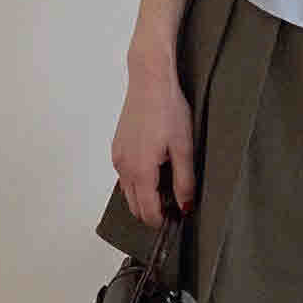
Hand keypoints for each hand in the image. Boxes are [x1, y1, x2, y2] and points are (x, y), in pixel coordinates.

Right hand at [111, 61, 194, 228]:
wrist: (149, 81)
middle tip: (175, 207)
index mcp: (141, 170)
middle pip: (134, 206)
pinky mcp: (117, 147)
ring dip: (144, 198)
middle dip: (152, 212)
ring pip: (128, 192)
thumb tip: (185, 207)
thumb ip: (183, 181)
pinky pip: (125, 176)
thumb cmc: (168, 110)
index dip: (162, 221)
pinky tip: (154, 171)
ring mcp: (118, 157)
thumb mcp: (183, 147)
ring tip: (167, 187)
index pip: (147, 211)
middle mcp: (124, 167)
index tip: (177, 219)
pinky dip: (137, 183)